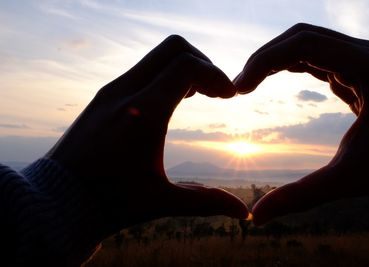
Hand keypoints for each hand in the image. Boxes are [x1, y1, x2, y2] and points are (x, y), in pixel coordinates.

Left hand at [47, 35, 247, 233]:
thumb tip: (244, 213)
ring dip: (182, 67)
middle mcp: (125, 93)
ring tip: (194, 96)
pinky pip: (140, 69)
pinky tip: (167, 101)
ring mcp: (111, 91)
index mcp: (144, 114)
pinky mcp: (103, 96)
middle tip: (214, 91)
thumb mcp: (161, 200)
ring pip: (156, 56)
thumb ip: (206, 201)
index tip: (229, 97)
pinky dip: (162, 75)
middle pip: (174, 48)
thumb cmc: (108, 202)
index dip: (216, 76)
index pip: (188, 66)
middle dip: (202, 63)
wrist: (57, 200)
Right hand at [234, 23, 368, 224]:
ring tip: (250, 84)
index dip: (264, 61)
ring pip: (309, 43)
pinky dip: (291, 66)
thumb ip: (301, 196)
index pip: (303, 45)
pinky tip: (273, 80)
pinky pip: (318, 58)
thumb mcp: (351, 179)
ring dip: (276, 60)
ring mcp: (365, 59)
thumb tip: (257, 216)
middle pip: (302, 37)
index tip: (239, 89)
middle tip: (240, 87)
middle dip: (265, 57)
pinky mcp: (360, 70)